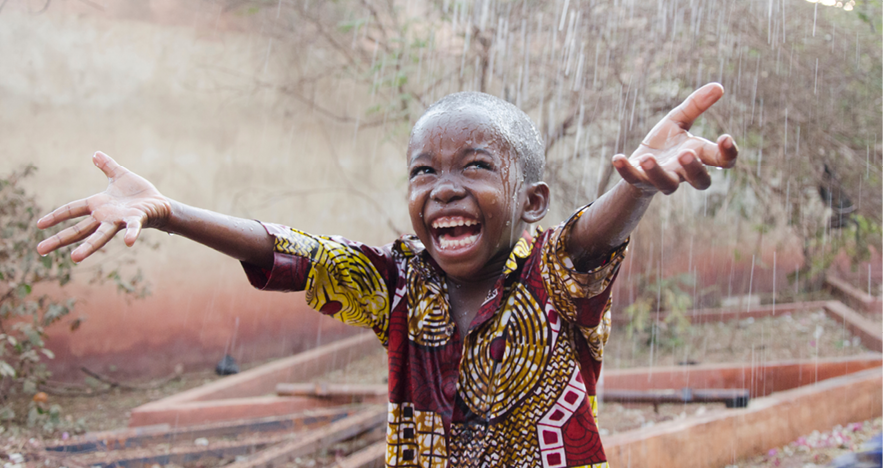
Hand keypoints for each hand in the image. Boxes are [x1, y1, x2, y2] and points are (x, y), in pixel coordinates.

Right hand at [36, 152, 171, 262]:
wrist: (160, 203)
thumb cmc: (139, 193)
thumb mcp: (120, 175)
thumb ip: (107, 166)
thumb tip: (95, 153)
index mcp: (98, 205)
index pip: (72, 210)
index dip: (56, 216)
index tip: (39, 225)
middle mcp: (105, 217)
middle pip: (79, 230)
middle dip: (60, 239)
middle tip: (40, 250)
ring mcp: (120, 220)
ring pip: (101, 235)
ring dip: (89, 247)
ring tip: (75, 258)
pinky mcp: (136, 220)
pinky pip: (132, 227)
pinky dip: (131, 234)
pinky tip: (128, 242)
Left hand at [612, 83, 738, 195]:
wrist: (640, 164)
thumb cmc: (665, 143)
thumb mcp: (678, 120)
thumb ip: (696, 105)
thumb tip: (718, 86)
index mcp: (699, 157)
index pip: (723, 161)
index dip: (728, 153)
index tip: (725, 137)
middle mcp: (684, 173)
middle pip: (700, 181)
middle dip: (694, 169)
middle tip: (685, 153)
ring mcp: (662, 180)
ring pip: (667, 185)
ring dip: (657, 172)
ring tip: (647, 158)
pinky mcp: (640, 181)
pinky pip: (633, 180)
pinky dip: (625, 170)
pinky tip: (617, 157)